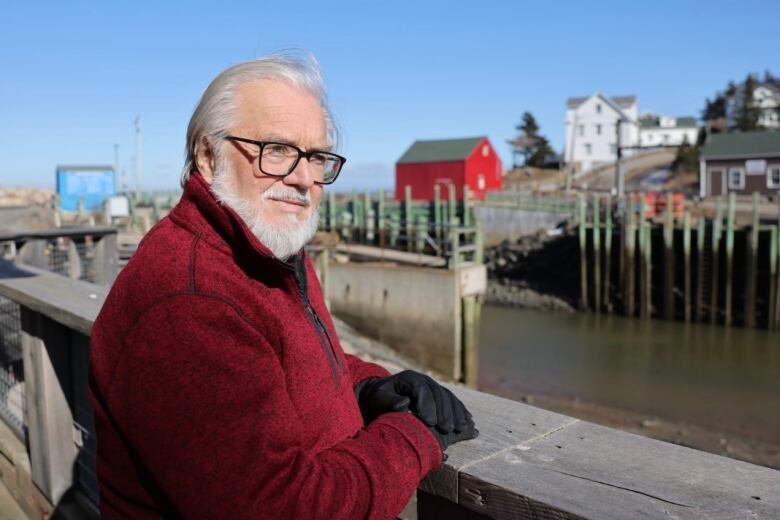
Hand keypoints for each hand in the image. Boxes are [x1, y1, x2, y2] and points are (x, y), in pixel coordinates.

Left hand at [354, 370, 477, 449]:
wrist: (382, 395)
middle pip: (439, 394)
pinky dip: (461, 412)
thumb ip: (390, 401)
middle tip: (447, 429)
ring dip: (457, 413)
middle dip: (445, 412)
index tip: (430, 422)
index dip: (428, 405)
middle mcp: (424, 380)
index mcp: (410, 378)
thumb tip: (404, 404)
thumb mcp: (379, 398)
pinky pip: (454, 402)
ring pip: (449, 398)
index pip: (422, 389)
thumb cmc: (378, 399)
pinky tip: (468, 423)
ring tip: (461, 428)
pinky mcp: (439, 396)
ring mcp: (433, 386)